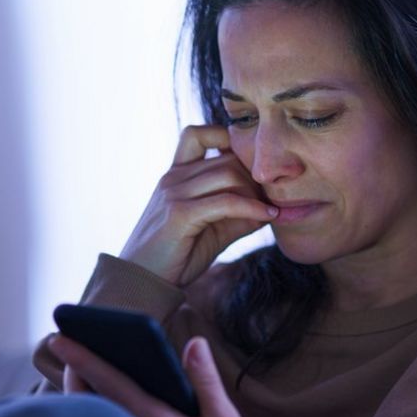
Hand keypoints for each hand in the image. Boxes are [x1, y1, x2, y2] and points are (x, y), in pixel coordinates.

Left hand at [49, 334, 251, 416]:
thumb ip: (206, 381)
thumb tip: (195, 343)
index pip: (111, 383)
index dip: (84, 359)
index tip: (60, 338)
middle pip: (89, 397)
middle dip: (73, 368)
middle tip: (65, 340)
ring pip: (92, 410)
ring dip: (80, 384)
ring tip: (77, 357)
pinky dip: (92, 400)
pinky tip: (97, 384)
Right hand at [120, 125, 277, 285]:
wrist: (143, 281)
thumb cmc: (176, 256)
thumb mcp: (211, 230)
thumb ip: (236, 215)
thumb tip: (270, 207)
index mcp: (175, 175)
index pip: (198, 134)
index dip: (227, 138)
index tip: (253, 165)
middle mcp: (173, 178)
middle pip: (226, 158)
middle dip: (255, 176)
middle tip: (272, 198)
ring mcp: (174, 193)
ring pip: (228, 174)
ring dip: (256, 192)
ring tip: (270, 209)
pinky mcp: (180, 213)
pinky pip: (226, 201)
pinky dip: (252, 207)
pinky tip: (267, 216)